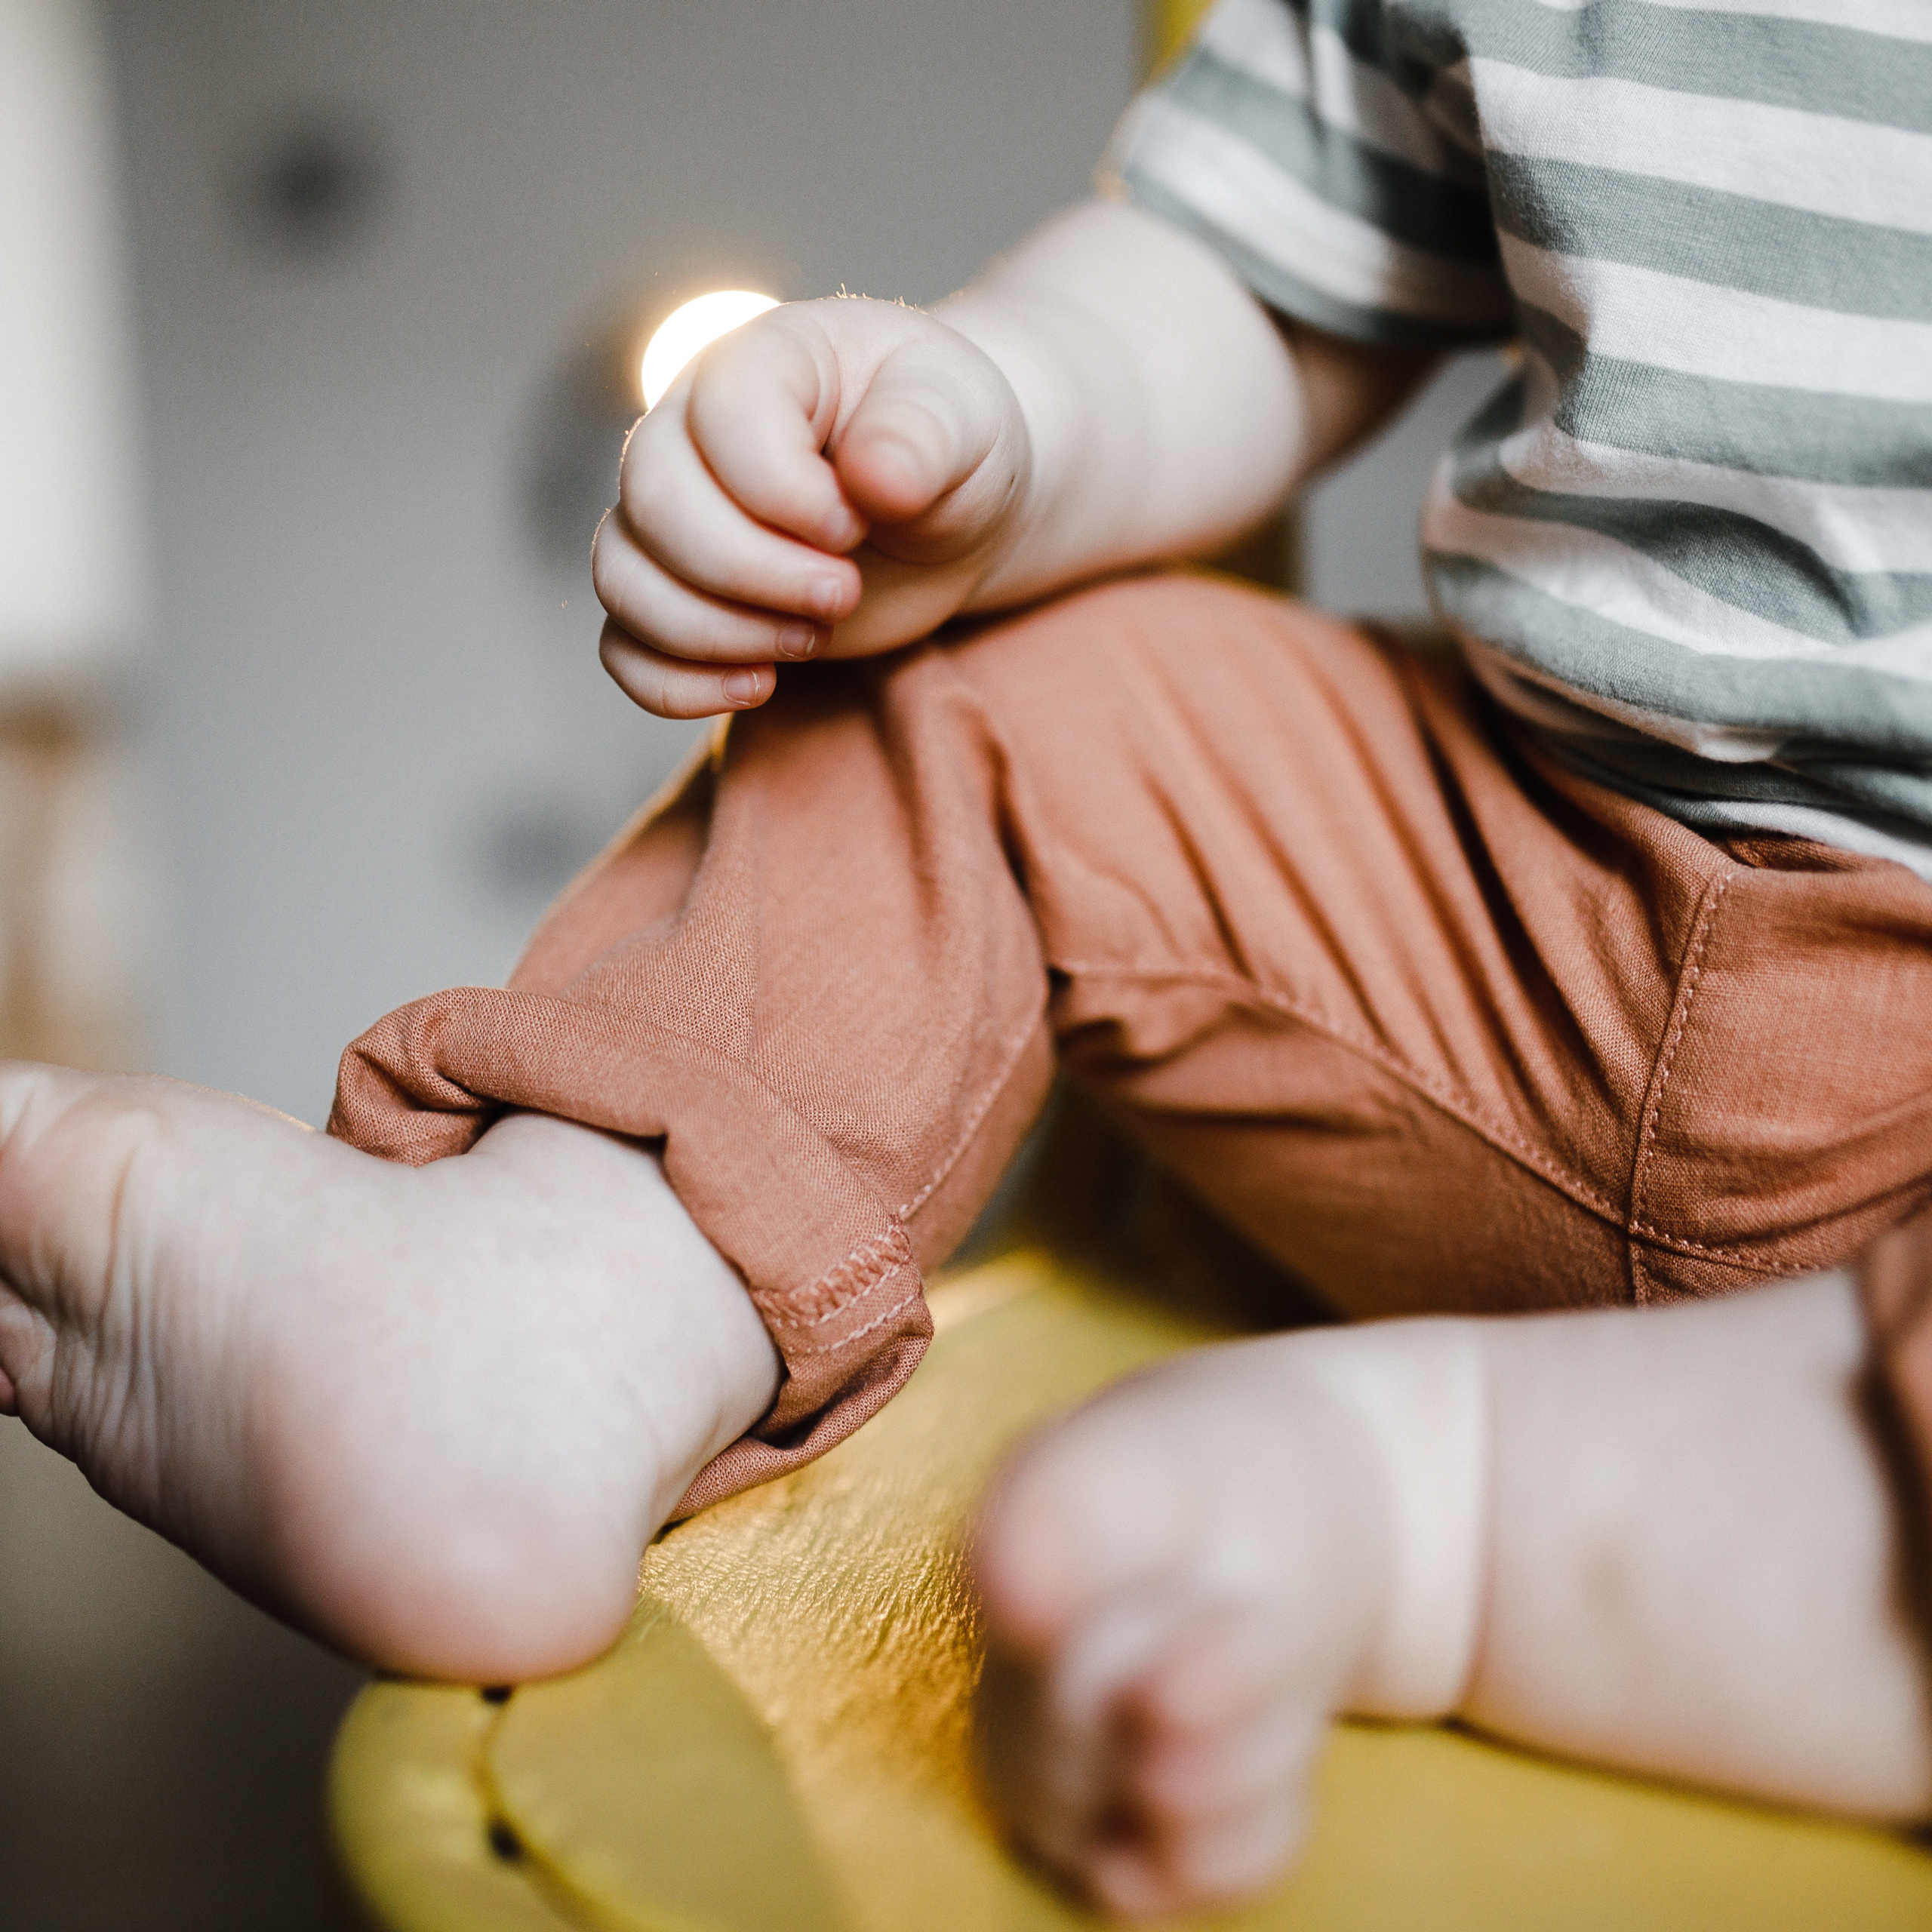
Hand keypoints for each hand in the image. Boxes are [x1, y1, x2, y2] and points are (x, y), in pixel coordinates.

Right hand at [592, 296, 1031, 718]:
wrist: (953, 512)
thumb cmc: (956, 448)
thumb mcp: (966, 422)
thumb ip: (924, 436)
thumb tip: (874, 479)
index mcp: (763, 362)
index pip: (722, 418)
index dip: (784, 492)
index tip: (858, 524)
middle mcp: (692, 432)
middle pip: (654, 506)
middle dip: (753, 573)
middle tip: (845, 593)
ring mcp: (674, 519)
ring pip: (624, 580)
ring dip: (717, 632)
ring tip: (814, 636)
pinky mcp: (680, 597)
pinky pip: (623, 649)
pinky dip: (675, 685)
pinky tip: (761, 684)